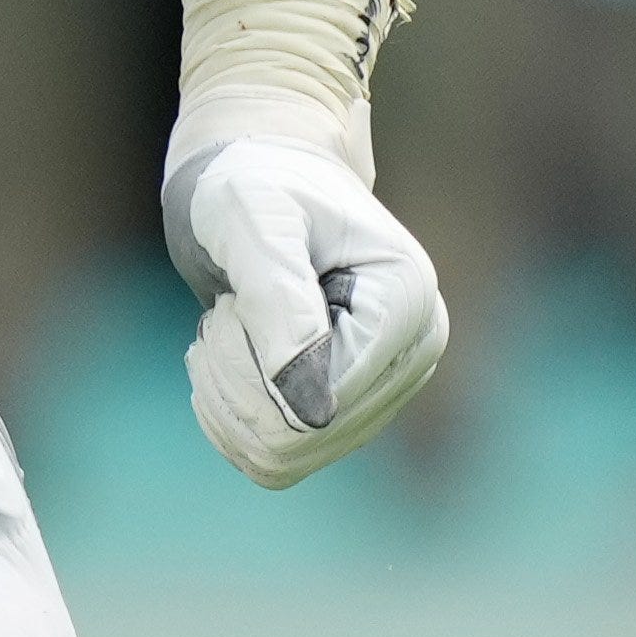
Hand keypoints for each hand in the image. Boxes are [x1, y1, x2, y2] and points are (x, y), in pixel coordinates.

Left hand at [169, 137, 452, 486]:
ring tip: (226, 331)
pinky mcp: (351, 405)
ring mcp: (386, 384)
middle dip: (236, 385)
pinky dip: (232, 418)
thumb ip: (279, 303)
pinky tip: (227, 360)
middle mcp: (415, 350)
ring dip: (228, 400)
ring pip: (285, 457)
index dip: (253, 374)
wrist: (250, 177)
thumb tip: (314, 413)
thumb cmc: (250, 183)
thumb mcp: (252, 222)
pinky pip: (279, 459)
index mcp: (408, 301)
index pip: (324, 403)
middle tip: (221, 318)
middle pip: (305, 438)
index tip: (230, 307)